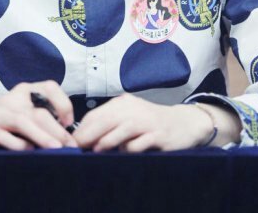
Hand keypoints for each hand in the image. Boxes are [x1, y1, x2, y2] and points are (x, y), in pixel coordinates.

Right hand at [0, 80, 76, 150]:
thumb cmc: (4, 117)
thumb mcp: (22, 108)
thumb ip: (40, 115)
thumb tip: (66, 134)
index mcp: (25, 91)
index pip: (49, 87)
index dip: (63, 103)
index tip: (69, 121)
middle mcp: (13, 100)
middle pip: (39, 112)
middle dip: (57, 130)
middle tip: (71, 146)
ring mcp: (0, 114)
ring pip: (24, 123)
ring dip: (42, 137)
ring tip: (56, 149)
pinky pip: (6, 138)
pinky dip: (19, 145)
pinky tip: (30, 152)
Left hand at [73, 94, 239, 151]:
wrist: (185, 123)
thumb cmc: (151, 123)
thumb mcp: (130, 117)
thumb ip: (111, 124)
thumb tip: (85, 138)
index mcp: (123, 103)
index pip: (97, 114)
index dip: (83, 129)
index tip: (72, 142)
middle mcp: (133, 109)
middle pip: (106, 120)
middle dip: (89, 135)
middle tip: (78, 148)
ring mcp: (147, 121)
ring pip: (122, 130)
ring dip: (107, 141)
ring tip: (96, 151)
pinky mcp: (159, 135)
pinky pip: (140, 143)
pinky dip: (130, 149)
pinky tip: (124, 154)